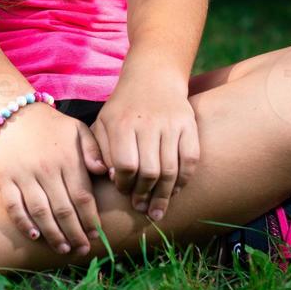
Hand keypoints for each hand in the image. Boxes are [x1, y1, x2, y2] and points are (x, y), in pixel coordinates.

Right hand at [0, 101, 104, 255]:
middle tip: (82, 249)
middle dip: (75, 234)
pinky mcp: (5, 178)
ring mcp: (24, 175)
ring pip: (41, 212)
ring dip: (53, 234)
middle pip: (64, 209)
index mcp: (68, 159)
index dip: (90, 220)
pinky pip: (14, 206)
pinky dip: (24, 223)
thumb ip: (94, 150)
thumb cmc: (51, 125)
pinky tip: (35, 236)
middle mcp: (46, 169)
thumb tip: (104, 172)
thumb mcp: (78, 129)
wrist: (12, 113)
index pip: (83, 197)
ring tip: (63, 249)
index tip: (96, 235)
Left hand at [83, 70, 199, 221]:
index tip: (123, 192)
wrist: (152, 78)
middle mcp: (147, 123)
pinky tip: (175, 191)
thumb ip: (100, 150)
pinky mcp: (189, 125)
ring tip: (157, 210)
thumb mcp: (102, 122)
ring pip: (171, 170)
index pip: (125, 165)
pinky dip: (184, 180)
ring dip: (164, 195)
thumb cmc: (122, 108)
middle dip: (145, 195)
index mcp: (121, 123)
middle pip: (149, 171)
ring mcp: (171, 124)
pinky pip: (190, 160)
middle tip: (142, 208)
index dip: (124, 184)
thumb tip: (109, 177)